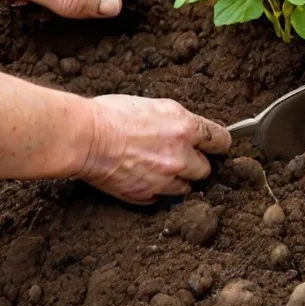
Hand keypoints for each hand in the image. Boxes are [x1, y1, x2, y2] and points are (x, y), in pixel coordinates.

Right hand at [78, 95, 231, 203]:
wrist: (83, 137)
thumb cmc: (110, 115)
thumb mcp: (154, 106)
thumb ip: (177, 122)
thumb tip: (188, 130)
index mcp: (185, 127)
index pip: (221, 141)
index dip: (219, 145)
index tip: (215, 146)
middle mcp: (181, 155)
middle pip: (205, 169)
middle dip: (194, 164)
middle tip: (177, 157)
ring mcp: (165, 179)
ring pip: (185, 188)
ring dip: (176, 181)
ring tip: (156, 169)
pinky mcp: (146, 195)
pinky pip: (160, 199)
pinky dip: (154, 192)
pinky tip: (141, 179)